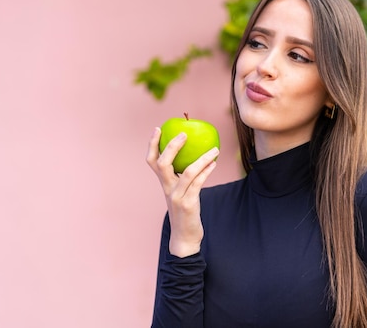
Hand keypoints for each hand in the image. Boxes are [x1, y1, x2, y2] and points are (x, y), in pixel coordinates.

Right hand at [146, 127, 218, 257]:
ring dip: (202, 158)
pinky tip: (214, 163)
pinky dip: (207, 171)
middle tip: (184, 134)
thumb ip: (183, 179)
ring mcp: (177, 197)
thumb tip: (196, 159)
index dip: (152, 145)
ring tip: (214, 149)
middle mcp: (167, 188)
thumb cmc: (185, 213)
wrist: (184, 238)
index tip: (158, 129)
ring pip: (187, 172)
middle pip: (163, 163)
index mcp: (164, 184)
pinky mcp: (189, 204)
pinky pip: (199, 183)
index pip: (152, 161)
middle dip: (172, 146)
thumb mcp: (180, 193)